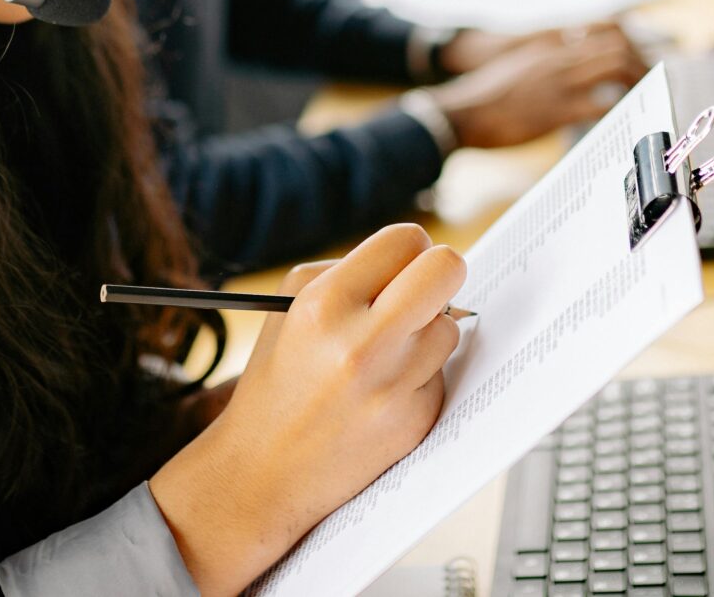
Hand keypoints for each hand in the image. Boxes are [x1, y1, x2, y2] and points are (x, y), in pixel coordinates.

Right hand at [148, 224, 466, 595]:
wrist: (264, 473)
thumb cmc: (278, 380)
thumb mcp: (290, 309)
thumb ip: (350, 273)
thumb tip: (414, 260)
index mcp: (324, 305)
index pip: (405, 240)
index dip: (409, 249)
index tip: (403, 265)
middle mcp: (361, 345)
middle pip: (446, 270)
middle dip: (440, 273)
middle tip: (426, 289)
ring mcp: (392, 388)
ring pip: (449, 327)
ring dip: (426, 333)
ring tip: (385, 355)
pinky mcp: (414, 422)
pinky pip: (441, 374)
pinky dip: (419, 376)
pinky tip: (381, 394)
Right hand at [427, 28, 648, 148]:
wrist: (460, 112)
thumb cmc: (487, 94)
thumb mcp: (518, 64)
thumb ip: (545, 59)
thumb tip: (571, 65)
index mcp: (548, 42)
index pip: (603, 26)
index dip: (629, 39)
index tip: (639, 55)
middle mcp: (557, 55)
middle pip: (617, 44)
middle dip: (641, 61)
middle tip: (650, 80)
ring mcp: (558, 81)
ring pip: (616, 66)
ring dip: (637, 80)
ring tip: (644, 97)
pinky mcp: (555, 110)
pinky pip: (600, 103)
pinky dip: (618, 108)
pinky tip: (623, 118)